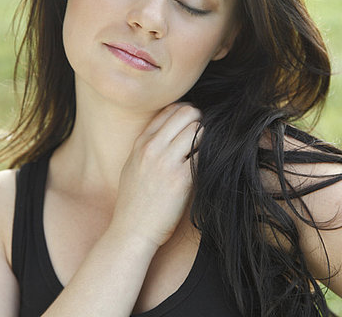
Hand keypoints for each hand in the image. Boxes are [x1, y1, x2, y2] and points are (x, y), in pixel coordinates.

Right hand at [109, 103, 202, 247]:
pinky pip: (204, 154)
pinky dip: (210, 157)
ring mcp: (166, 162)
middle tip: (203, 139)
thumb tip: (171, 130)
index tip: (192, 127)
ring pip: (198, 129)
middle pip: (187, 113)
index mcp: (141, 142)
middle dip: (200, 121)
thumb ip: (148, 146)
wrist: (131, 231)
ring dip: (207, 139)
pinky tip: (208, 167)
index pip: (170, 109)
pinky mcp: (181, 179)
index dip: (186, 115)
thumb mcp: (132, 166)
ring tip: (204, 154)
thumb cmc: (134, 202)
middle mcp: (153, 148)